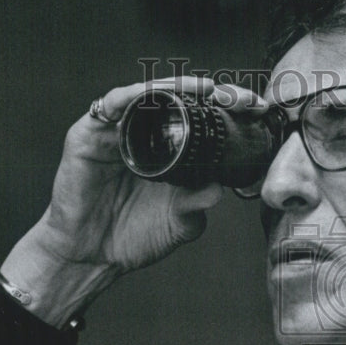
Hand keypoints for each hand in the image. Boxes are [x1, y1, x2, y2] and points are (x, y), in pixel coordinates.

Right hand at [1, 77, 266, 326]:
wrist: (91, 257)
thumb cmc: (134, 237)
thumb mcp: (178, 222)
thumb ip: (196, 204)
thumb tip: (220, 189)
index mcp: (171, 150)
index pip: (203, 118)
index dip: (229, 109)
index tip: (257, 108)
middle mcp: (146, 134)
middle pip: (179, 99)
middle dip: (211, 92)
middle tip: (236, 97)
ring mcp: (117, 132)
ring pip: (147, 95)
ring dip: (175, 87)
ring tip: (202, 88)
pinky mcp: (88, 135)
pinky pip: (106, 107)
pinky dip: (126, 97)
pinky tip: (146, 96)